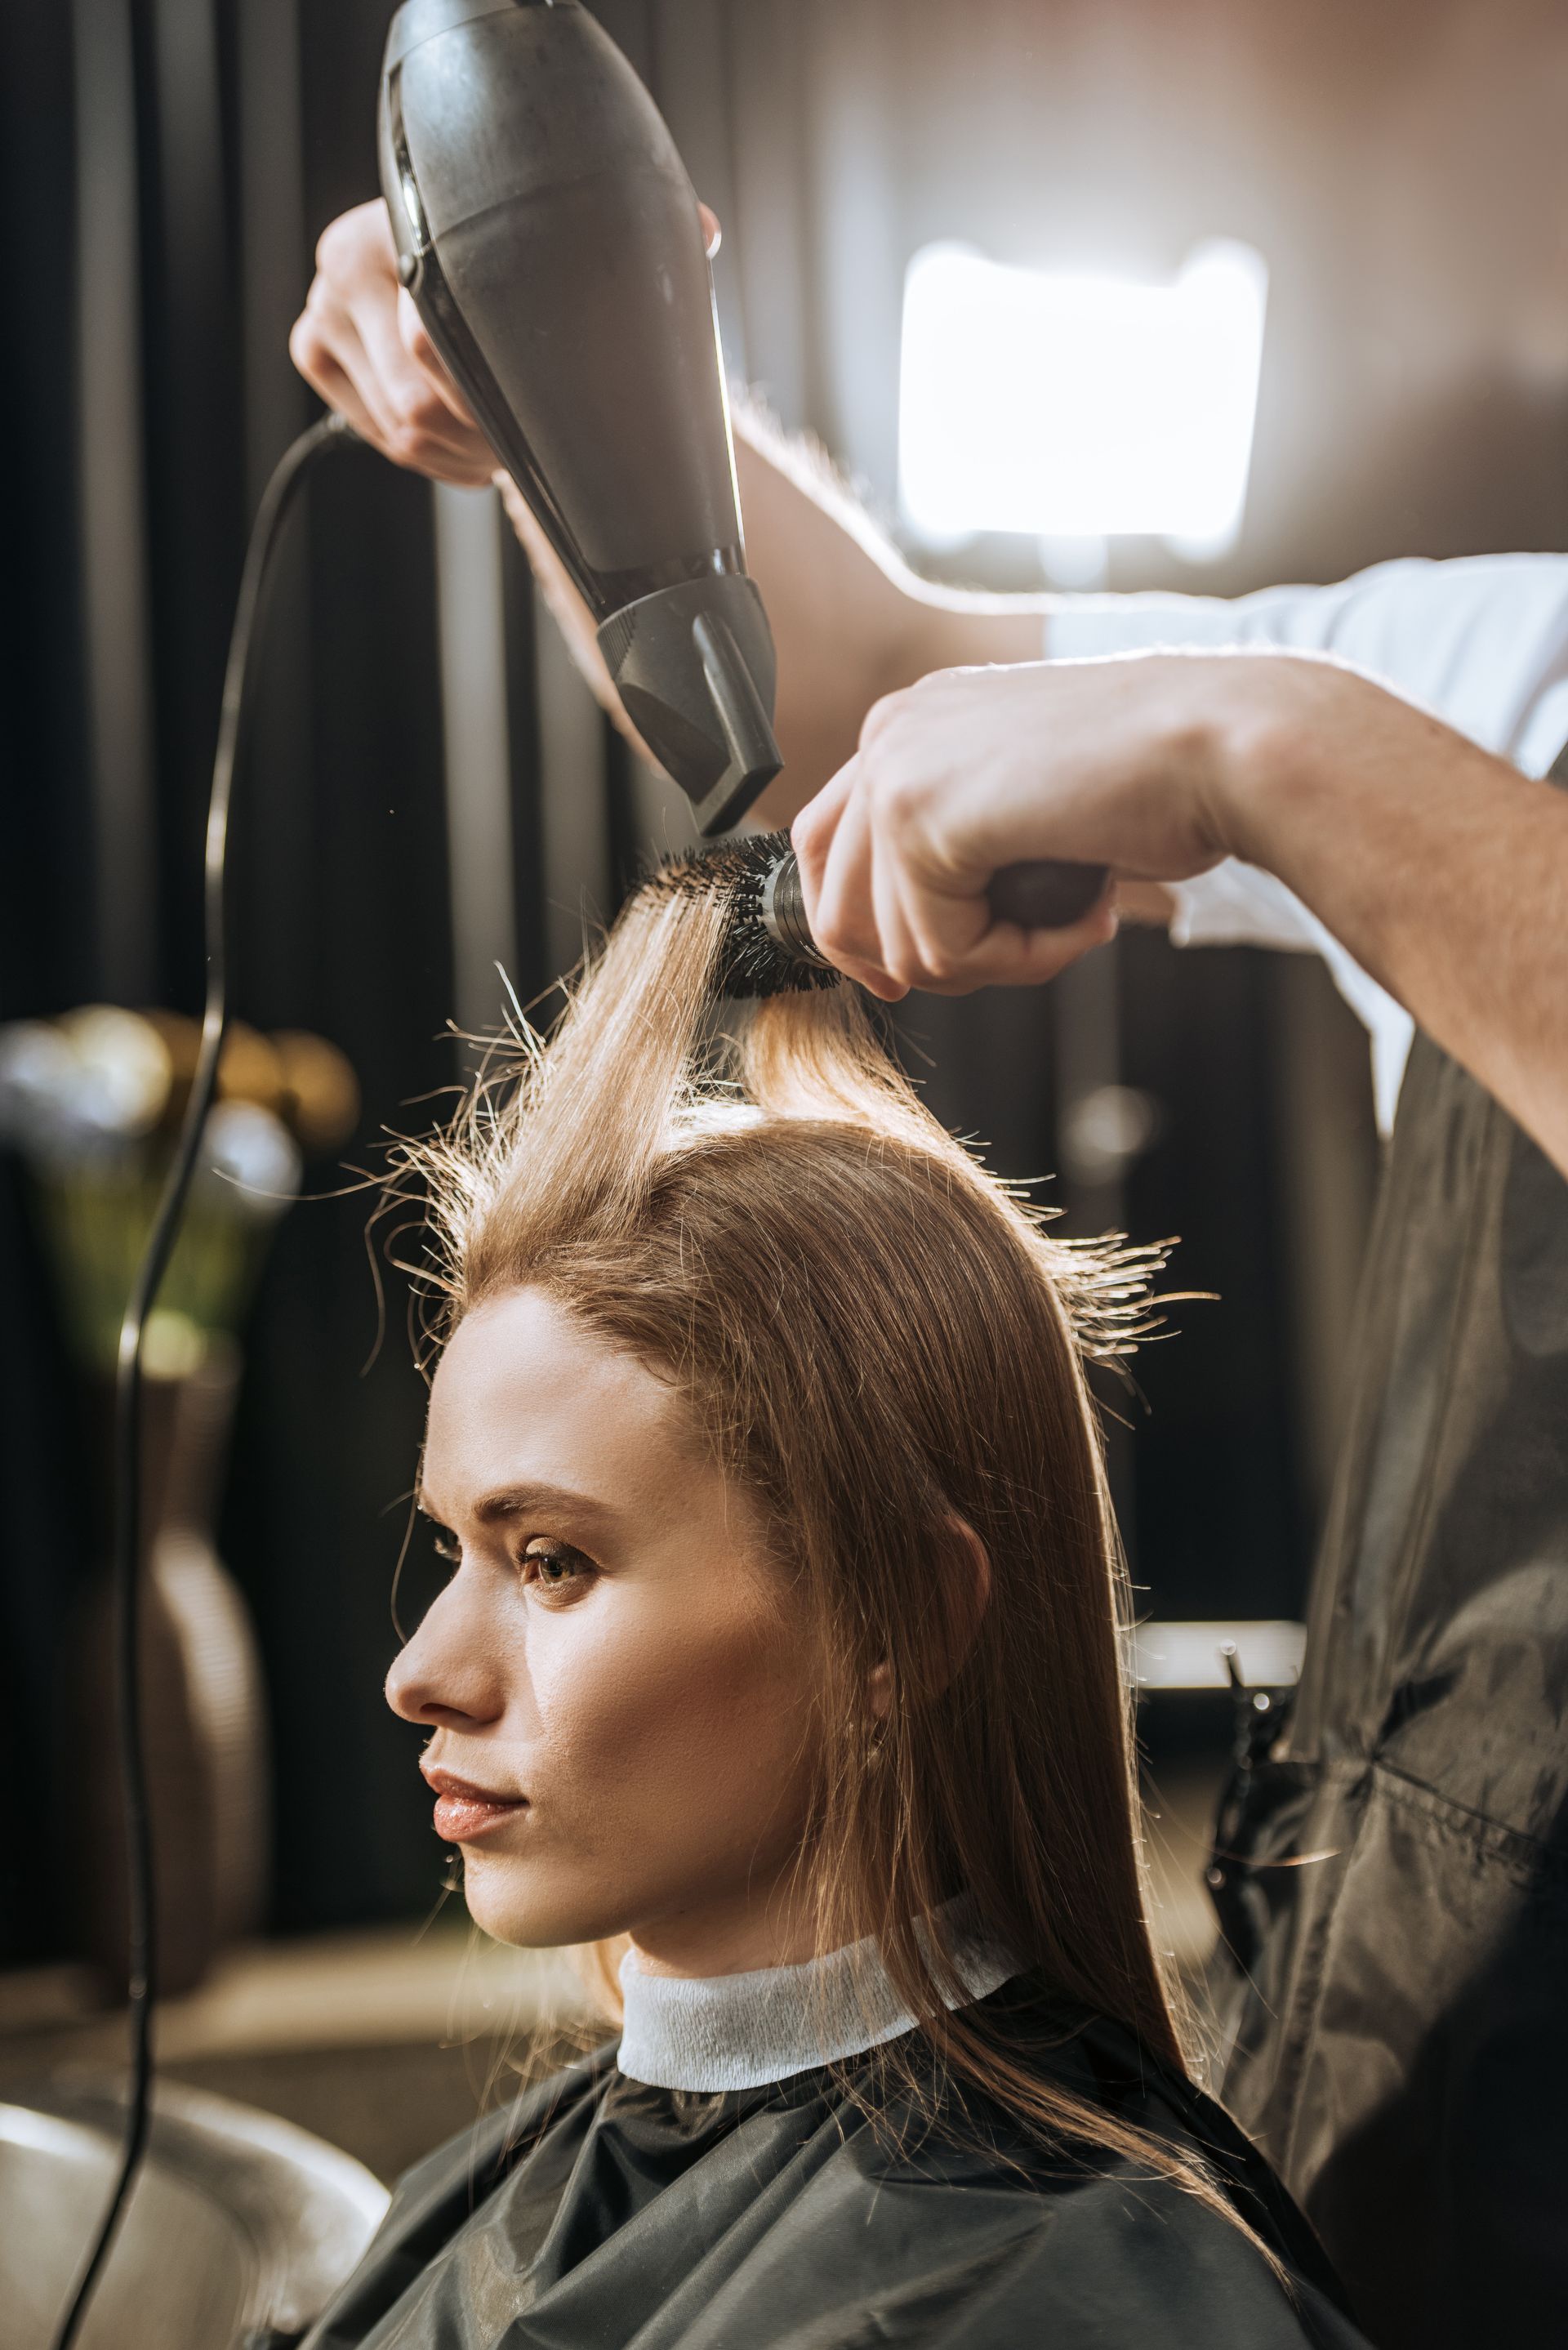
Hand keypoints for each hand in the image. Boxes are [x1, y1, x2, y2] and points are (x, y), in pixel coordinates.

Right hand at [289, 198, 723, 485]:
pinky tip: (466, 441)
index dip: (495, 405)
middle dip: (485, 439)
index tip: (542, 420)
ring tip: (506, 441)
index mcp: (408, 216)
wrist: (474, 267)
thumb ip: (639, 240)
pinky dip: (430, 457)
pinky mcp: (314, 346)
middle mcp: (348, 254)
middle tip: (531, 443)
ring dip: (464, 455)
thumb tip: (702, 232)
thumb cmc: (536, 267)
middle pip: (419, 403)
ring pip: (402, 431)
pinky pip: (378, 438)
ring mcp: (323, 304)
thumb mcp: (584, 250)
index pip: (439, 344)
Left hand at [791, 651, 1309, 998]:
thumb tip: (907, 941)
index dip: (855, 930)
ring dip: (995, 961)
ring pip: (896, 943)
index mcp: (913, 721)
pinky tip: (1085, 914)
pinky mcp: (919, 816)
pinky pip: (939, 951)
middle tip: (1015, 954)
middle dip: (922, 960)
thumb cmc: (1163, 779)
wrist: (1228, 745)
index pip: (827, 844)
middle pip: (836, 903)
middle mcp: (891, 732)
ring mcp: (896, 769)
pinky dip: (1021, 960)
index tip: (898, 979)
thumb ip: (963, 848)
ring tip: (1076, 919)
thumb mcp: (1034, 806)